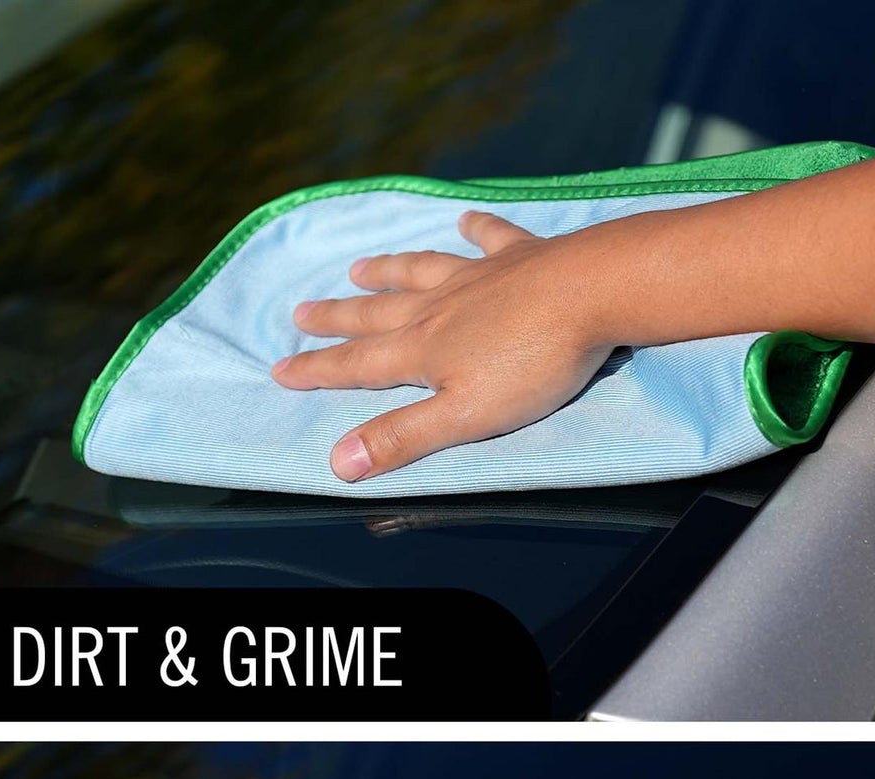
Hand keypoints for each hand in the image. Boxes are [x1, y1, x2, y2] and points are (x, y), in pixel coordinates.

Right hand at [271, 212, 613, 480]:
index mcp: (423, 352)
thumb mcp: (463, 417)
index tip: (280, 368)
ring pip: (420, 271)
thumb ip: (403, 437)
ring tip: (359, 268)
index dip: (317, 371)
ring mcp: (479, 277)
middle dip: (337, 318)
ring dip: (388, 271)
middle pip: (378, 314)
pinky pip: (490, 239)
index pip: (357, 367)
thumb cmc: (532, 365)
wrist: (594, 293)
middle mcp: (439, 307)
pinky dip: (475, 230)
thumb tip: (337, 462)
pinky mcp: (522, 257)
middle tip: (300, 312)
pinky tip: (466, 220)